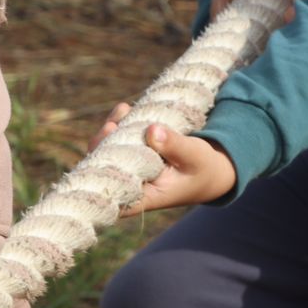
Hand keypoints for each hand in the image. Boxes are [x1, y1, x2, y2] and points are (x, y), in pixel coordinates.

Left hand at [89, 106, 238, 212]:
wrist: (207, 170)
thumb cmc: (202, 167)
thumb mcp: (194, 156)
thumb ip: (174, 145)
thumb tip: (151, 131)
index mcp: (144, 197)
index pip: (113, 197)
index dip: (100, 179)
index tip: (105, 155)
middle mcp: (131, 185)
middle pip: (101, 170)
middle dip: (103, 145)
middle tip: (112, 126)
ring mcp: (128, 169)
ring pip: (104, 151)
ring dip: (109, 131)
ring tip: (122, 112)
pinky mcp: (130, 154)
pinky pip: (114, 139)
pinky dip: (117, 123)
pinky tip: (124, 110)